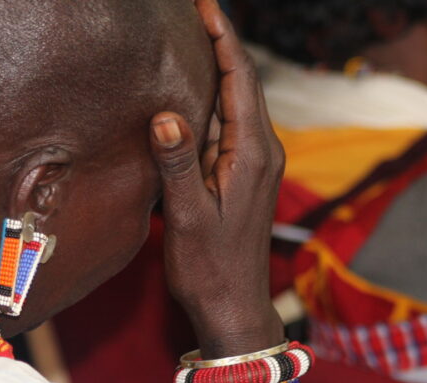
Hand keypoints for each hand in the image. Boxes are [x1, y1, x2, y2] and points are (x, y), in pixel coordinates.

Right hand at [150, 0, 283, 358]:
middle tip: (193, 13)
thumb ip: (178, 164)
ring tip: (189, 41)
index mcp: (253, 154)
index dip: (223, 39)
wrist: (233, 308)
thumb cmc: (210, 268)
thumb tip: (165, 114)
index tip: (205, 6)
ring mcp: (254, 164)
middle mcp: (261, 151)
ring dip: (215, 70)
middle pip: (242, 83)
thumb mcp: (190, 216)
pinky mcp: (243, 176)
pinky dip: (211, 100)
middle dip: (220, 44)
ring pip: (235, 103)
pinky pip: (228, 126)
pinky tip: (188, 95)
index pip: (240, 80)